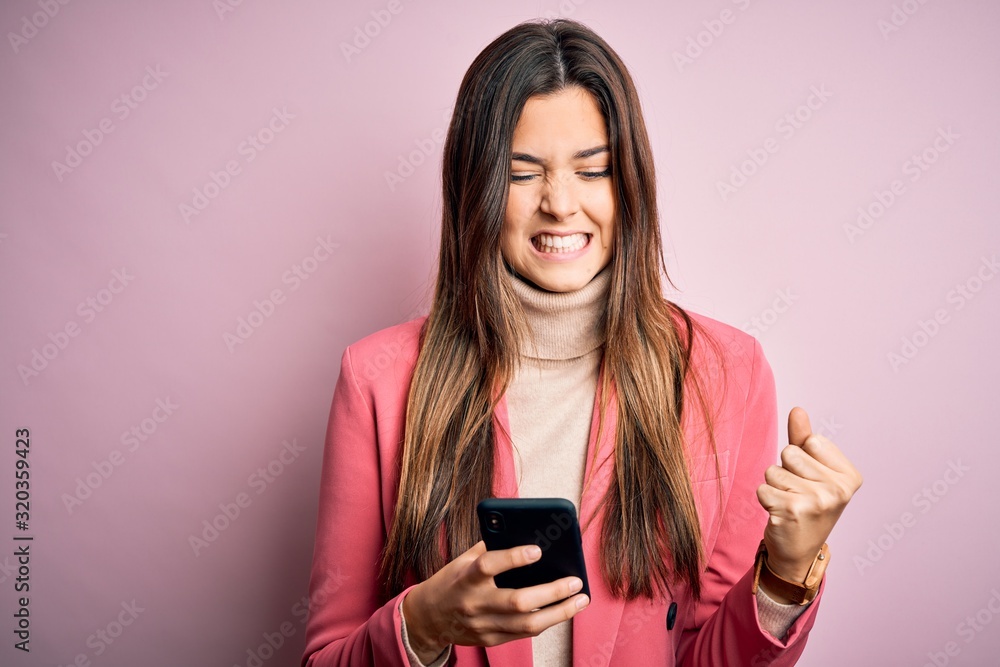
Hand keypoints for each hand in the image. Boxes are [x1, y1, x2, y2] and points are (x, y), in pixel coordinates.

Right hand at [401, 540, 589, 661]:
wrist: (429, 618)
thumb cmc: (452, 581)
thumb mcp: (464, 560)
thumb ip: (491, 547)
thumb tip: (526, 533)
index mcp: (466, 578)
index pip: (489, 566)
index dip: (512, 558)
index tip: (537, 550)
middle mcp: (475, 604)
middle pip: (517, 602)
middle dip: (552, 592)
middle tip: (575, 581)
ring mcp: (483, 626)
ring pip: (528, 624)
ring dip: (559, 612)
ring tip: (580, 599)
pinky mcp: (491, 640)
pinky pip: (525, 633)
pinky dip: (547, 621)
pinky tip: (563, 610)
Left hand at [756, 407, 862, 582]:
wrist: (797, 551)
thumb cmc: (806, 504)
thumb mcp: (811, 470)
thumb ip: (804, 438)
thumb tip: (797, 409)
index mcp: (850, 477)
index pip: (811, 440)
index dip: (803, 458)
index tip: (811, 481)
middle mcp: (838, 490)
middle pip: (790, 453)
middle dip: (786, 471)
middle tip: (797, 495)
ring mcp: (817, 502)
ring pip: (773, 470)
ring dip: (774, 485)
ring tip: (789, 503)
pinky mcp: (791, 511)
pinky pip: (762, 487)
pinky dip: (765, 499)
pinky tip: (779, 514)